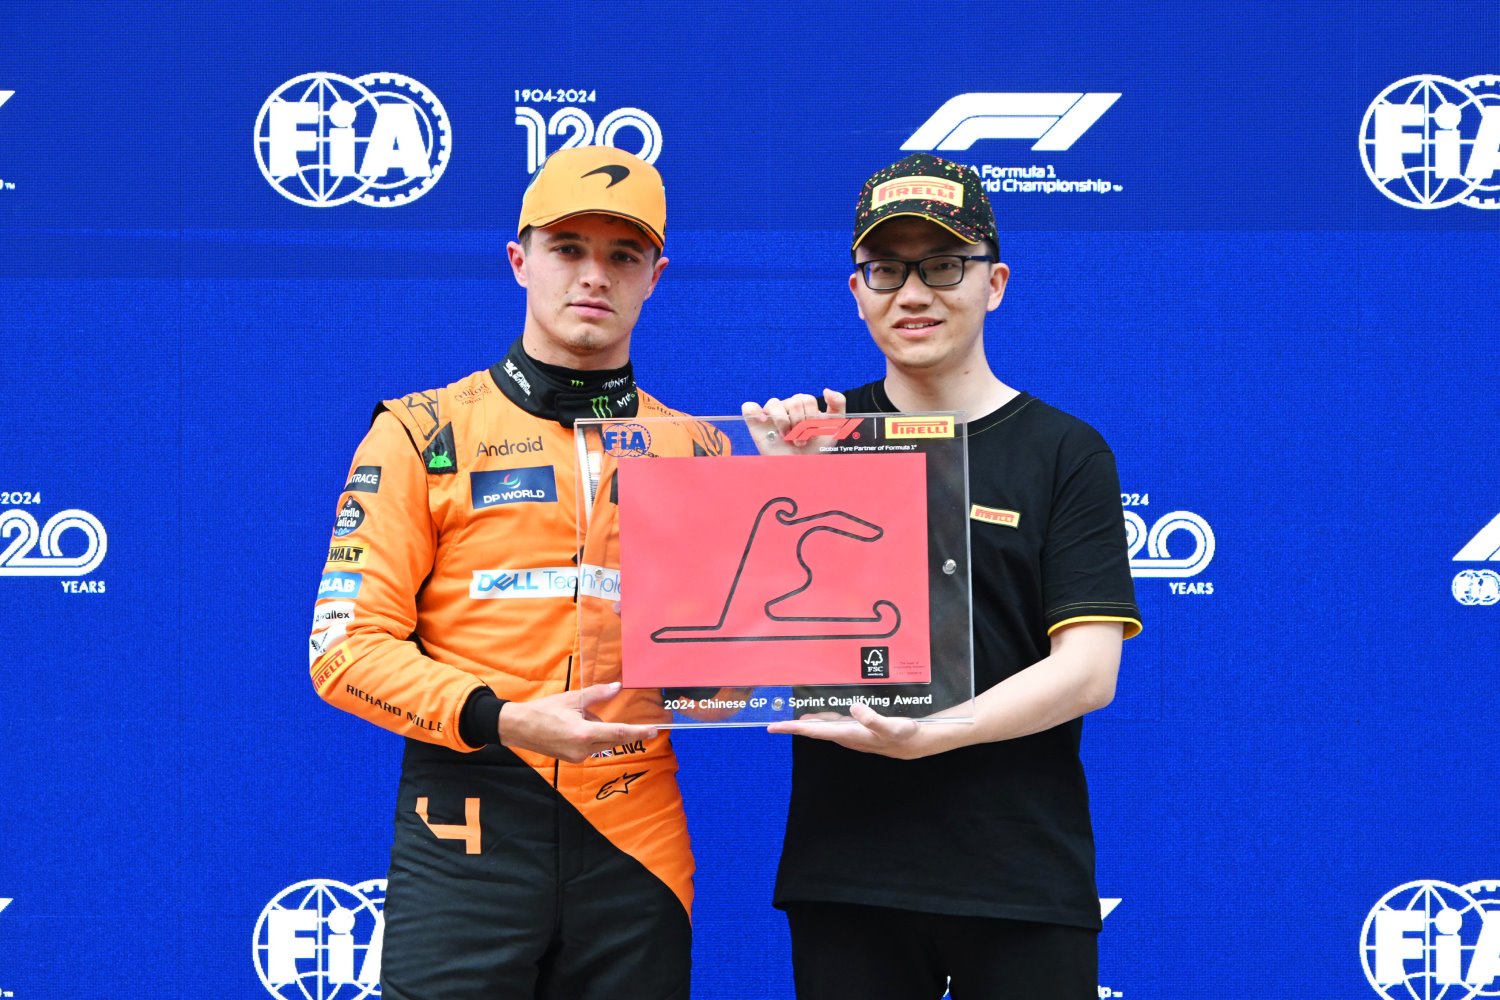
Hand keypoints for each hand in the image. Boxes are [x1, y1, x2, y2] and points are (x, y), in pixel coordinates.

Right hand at [499, 682, 659, 762]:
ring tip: (582, 716)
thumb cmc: (544, 711)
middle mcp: (583, 749)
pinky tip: (578, 725)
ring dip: (605, 732)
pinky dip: (594, 736)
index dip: (638, 732)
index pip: (619, 733)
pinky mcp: (572, 759)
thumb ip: (597, 694)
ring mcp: (577, 756)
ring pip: (603, 743)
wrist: (519, 727)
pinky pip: (592, 747)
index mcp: (585, 734)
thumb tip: (617, 687)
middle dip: (628, 733)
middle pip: (614, 740)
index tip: (653, 731)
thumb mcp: (573, 698)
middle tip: (647, 729)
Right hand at [740, 388, 846, 455]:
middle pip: (793, 402)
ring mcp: (770, 415)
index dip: (811, 417)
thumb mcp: (834, 427)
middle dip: (800, 424)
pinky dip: (754, 411)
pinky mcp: (755, 423)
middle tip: (800, 440)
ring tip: (786, 437)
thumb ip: (837, 405)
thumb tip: (826, 389)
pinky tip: (763, 422)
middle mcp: (786, 407)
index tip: (812, 433)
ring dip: (783, 423)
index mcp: (803, 405)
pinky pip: (749, 408)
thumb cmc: (816, 449)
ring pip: (773, 403)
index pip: (807, 399)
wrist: (801, 468)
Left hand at [766, 701, 929, 759]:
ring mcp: (849, 732)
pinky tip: (818, 711)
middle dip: (793, 726)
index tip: (772, 727)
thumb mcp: (890, 726)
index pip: (814, 731)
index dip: (792, 728)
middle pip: (813, 729)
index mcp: (848, 733)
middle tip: (772, 721)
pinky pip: (832, 722)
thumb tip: (854, 708)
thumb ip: (872, 718)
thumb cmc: (901, 735)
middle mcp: (844, 734)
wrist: (913, 743)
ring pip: (822, 726)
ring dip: (806, 722)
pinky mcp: (855, 727)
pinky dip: (822, 717)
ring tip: (788, 714)